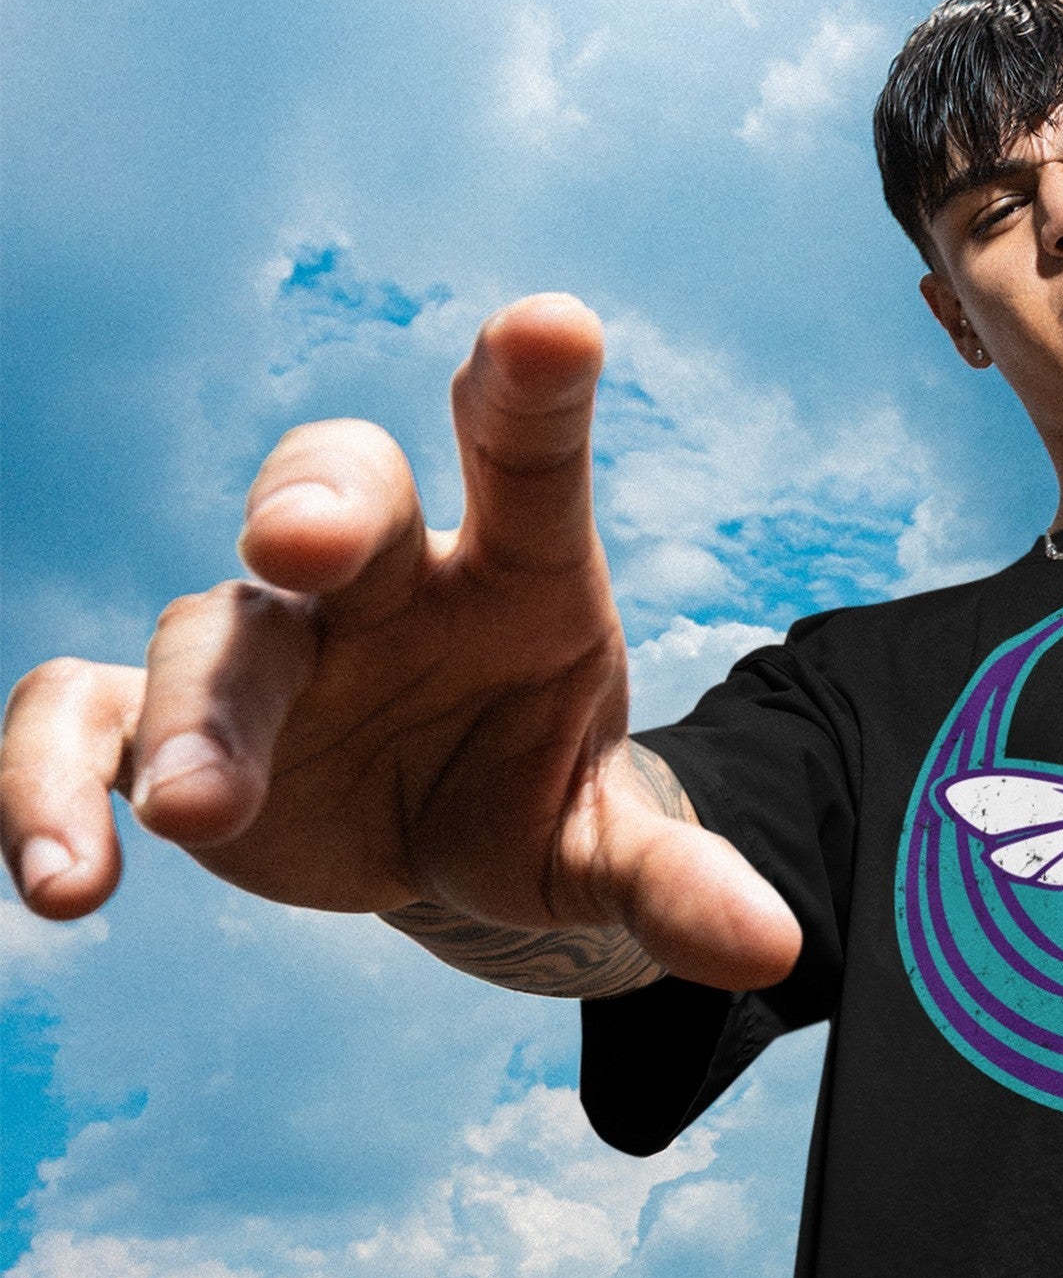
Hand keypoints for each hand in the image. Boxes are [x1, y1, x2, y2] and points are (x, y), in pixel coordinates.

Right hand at [0, 297, 798, 990]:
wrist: (441, 836)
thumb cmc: (534, 794)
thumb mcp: (609, 851)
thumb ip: (678, 881)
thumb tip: (775, 949)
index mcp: (519, 578)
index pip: (527, 459)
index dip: (531, 388)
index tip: (555, 328)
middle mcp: (385, 581)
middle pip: (338, 489)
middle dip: (313, 499)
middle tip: (297, 542)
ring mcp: (270, 639)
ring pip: (210, 631)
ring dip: (197, 718)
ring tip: (198, 816)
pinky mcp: (168, 720)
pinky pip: (80, 717)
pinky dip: (50, 784)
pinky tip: (65, 885)